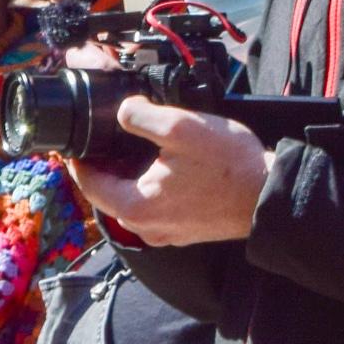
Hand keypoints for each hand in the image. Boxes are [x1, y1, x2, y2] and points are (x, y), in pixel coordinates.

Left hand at [73, 97, 272, 244]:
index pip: (88, 184)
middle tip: (98, 138)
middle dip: (101, 166)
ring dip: (123, 177)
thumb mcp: (180, 127)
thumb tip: (123, 111)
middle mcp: (147, 227)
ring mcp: (167, 232)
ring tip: (125, 147)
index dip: (76, 160)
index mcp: (136, 207)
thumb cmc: (230, 166)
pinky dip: (146, 187)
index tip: (72, 141)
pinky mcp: (185, 230)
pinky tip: (156, 165)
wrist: (271, 195)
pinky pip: (152, 207)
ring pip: (130, 201)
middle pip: (107, 195)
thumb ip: (140, 116)